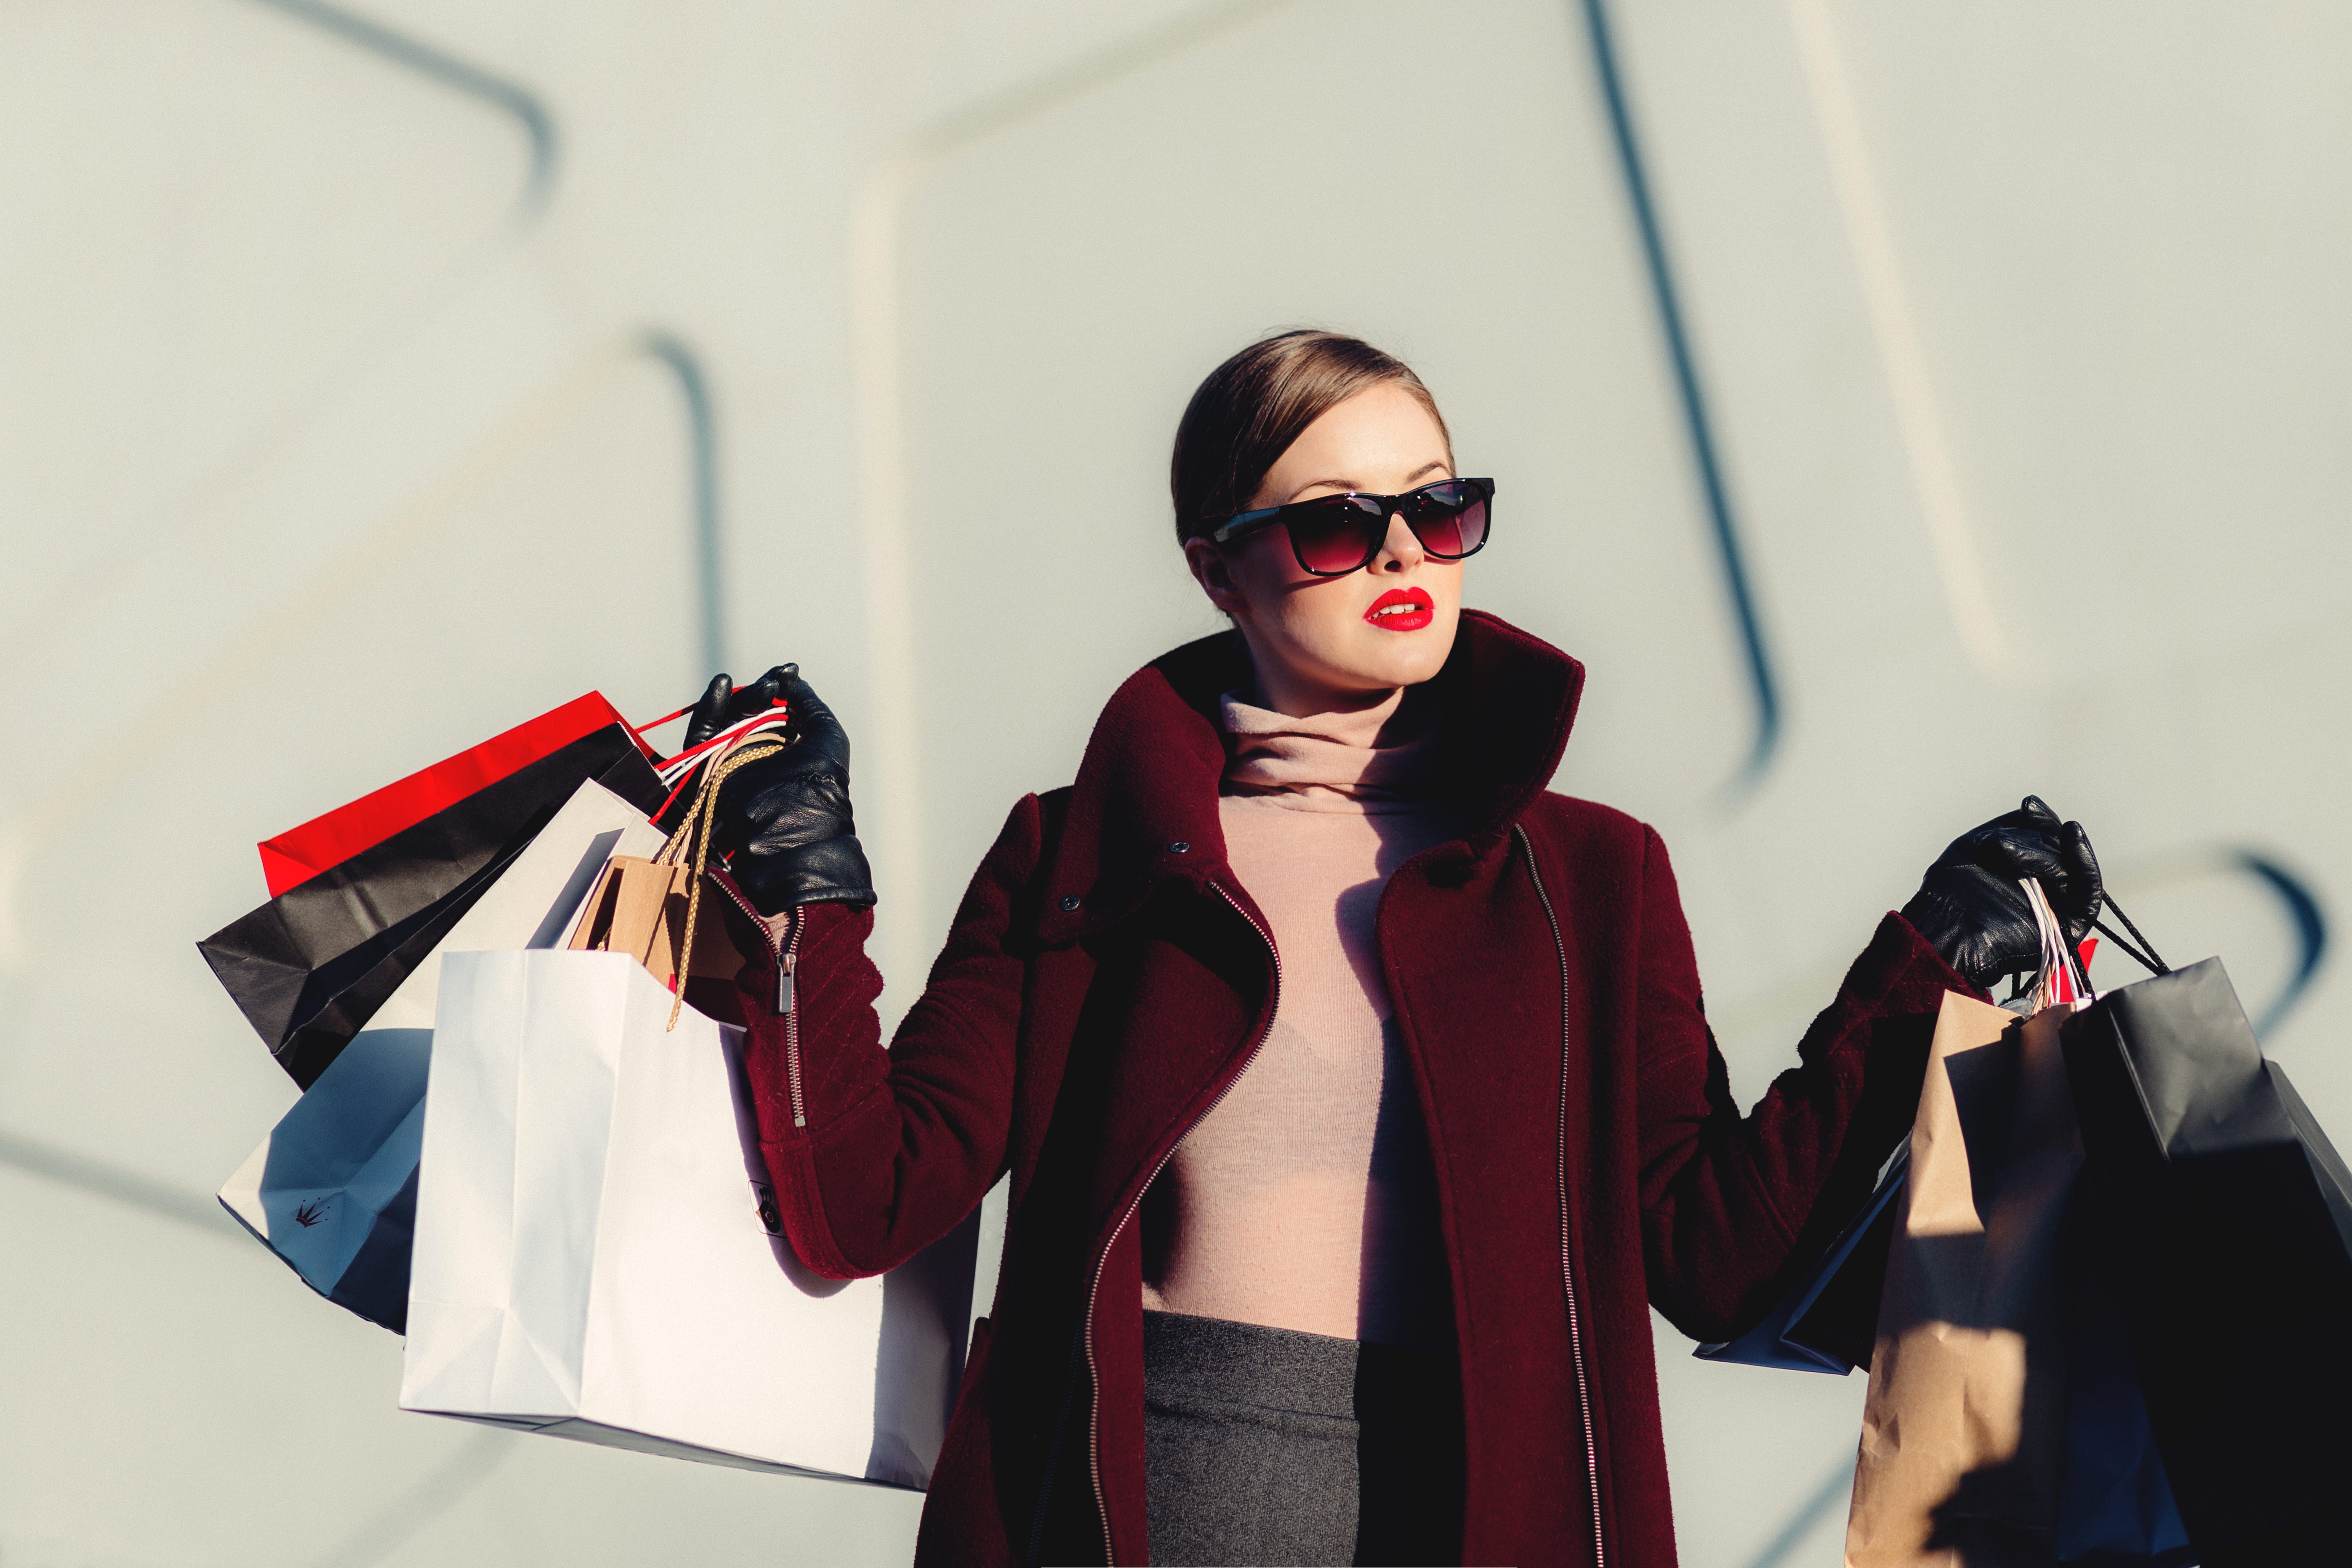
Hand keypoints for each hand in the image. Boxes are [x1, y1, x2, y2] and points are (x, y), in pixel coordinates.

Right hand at [683, 665, 875, 914]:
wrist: (794, 832)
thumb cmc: (821, 786)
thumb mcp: (826, 735)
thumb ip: (808, 703)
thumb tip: (790, 680)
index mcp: (785, 751)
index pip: (774, 711)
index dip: (778, 687)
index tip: (788, 672)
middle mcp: (757, 757)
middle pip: (748, 712)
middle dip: (761, 692)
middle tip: (774, 684)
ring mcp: (730, 765)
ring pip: (725, 721)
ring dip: (740, 698)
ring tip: (760, 689)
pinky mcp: (706, 773)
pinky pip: (700, 737)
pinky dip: (708, 710)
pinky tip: (723, 685)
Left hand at [1900, 795, 2101, 991]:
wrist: (1943, 933)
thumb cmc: (1951, 894)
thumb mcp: (1975, 847)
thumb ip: (2008, 828)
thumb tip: (2033, 809)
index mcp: (2024, 874)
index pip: (2046, 841)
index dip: (2041, 821)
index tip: (2029, 804)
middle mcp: (2045, 890)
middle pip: (2059, 852)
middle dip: (2034, 840)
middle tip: (2000, 845)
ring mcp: (2059, 908)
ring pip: (2070, 868)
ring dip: (2044, 852)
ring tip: (2007, 852)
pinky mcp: (2071, 927)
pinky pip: (2089, 893)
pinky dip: (2085, 864)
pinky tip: (2072, 837)